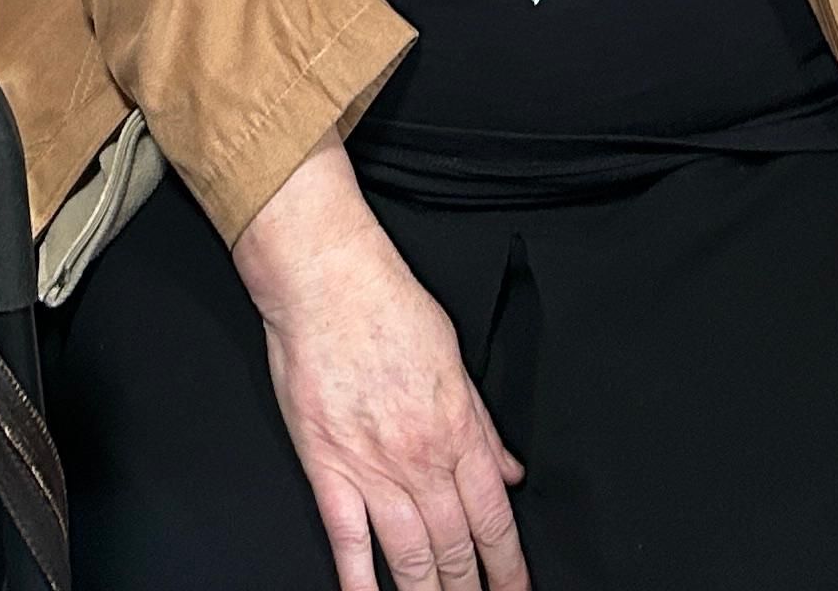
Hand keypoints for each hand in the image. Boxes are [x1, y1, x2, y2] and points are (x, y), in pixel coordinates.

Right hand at [233, 143, 526, 590]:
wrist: (327, 278)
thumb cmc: (387, 303)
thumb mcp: (454, 357)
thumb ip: (483, 424)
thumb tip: (510, 471)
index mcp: (457, 429)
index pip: (494, 519)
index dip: (509, 567)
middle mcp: (421, 458)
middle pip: (456, 549)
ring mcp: (373, 468)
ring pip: (411, 557)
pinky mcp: (327, 467)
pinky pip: (348, 540)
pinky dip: (360, 582)